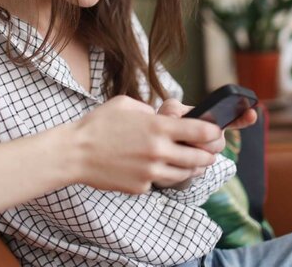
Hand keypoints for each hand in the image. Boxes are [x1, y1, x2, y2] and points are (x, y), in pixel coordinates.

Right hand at [71, 96, 221, 193]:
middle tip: (209, 153)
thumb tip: (160, 117)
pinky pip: (160, 181)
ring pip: (184, 174)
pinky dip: (162, 176)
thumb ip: (149, 111)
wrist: (75, 153)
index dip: (212, 132)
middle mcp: (159, 151)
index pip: (200, 130)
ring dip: (191, 168)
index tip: (215, 132)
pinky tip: (155, 168)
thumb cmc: (98, 124)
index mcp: (157, 127)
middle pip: (198, 157)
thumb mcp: (126, 105)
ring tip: (191, 163)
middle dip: (207, 155)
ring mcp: (151, 171)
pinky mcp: (141, 187)